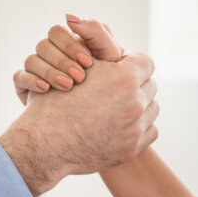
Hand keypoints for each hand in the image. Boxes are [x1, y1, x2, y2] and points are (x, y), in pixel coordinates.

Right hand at [0, 53, 158, 196]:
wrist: (46, 143)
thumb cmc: (56, 102)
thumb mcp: (76, 68)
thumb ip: (101, 54)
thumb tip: (117, 49)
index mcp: (124, 77)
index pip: (145, 62)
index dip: (131, 64)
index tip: (121, 70)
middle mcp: (135, 102)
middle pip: (150, 85)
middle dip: (136, 85)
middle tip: (117, 90)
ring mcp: (135, 127)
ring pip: (152, 108)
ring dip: (139, 105)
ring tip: (119, 107)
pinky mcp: (132, 147)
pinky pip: (150, 130)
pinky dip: (139, 127)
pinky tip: (121, 125)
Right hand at [14, 14, 125, 104]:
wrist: (100, 117)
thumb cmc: (111, 84)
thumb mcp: (111, 58)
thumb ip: (97, 32)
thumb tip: (69, 17)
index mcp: (68, 43)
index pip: (57, 32)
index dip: (70, 44)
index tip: (89, 62)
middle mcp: (50, 53)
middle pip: (44, 44)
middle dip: (62, 60)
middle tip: (80, 77)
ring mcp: (36, 69)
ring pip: (32, 60)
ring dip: (50, 72)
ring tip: (68, 86)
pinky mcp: (25, 86)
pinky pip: (19, 76)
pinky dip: (32, 80)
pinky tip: (46, 89)